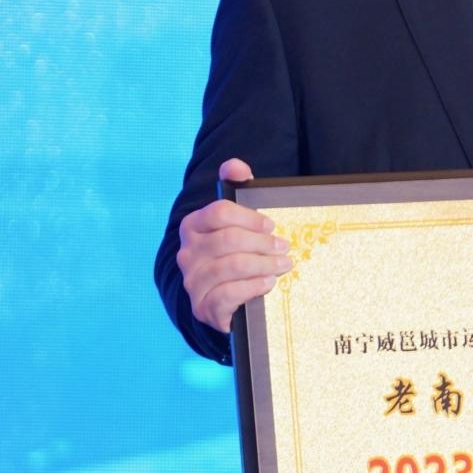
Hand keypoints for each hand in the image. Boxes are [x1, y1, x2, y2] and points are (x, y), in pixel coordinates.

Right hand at [176, 158, 289, 331]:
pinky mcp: (203, 307)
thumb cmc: (234, 253)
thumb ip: (236, 188)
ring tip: (284, 264)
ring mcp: (192, 281)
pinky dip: (254, 286)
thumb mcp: (236, 221)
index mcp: (192, 226)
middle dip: (263, 243)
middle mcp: (187, 253)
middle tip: (285, 247)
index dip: (250, 218)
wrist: (222, 300)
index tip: (271, 225)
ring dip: (265, 264)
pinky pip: (229, 293)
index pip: (219, 212)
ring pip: (231, 266)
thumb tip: (236, 166)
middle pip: (229, 240)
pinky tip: (269, 283)